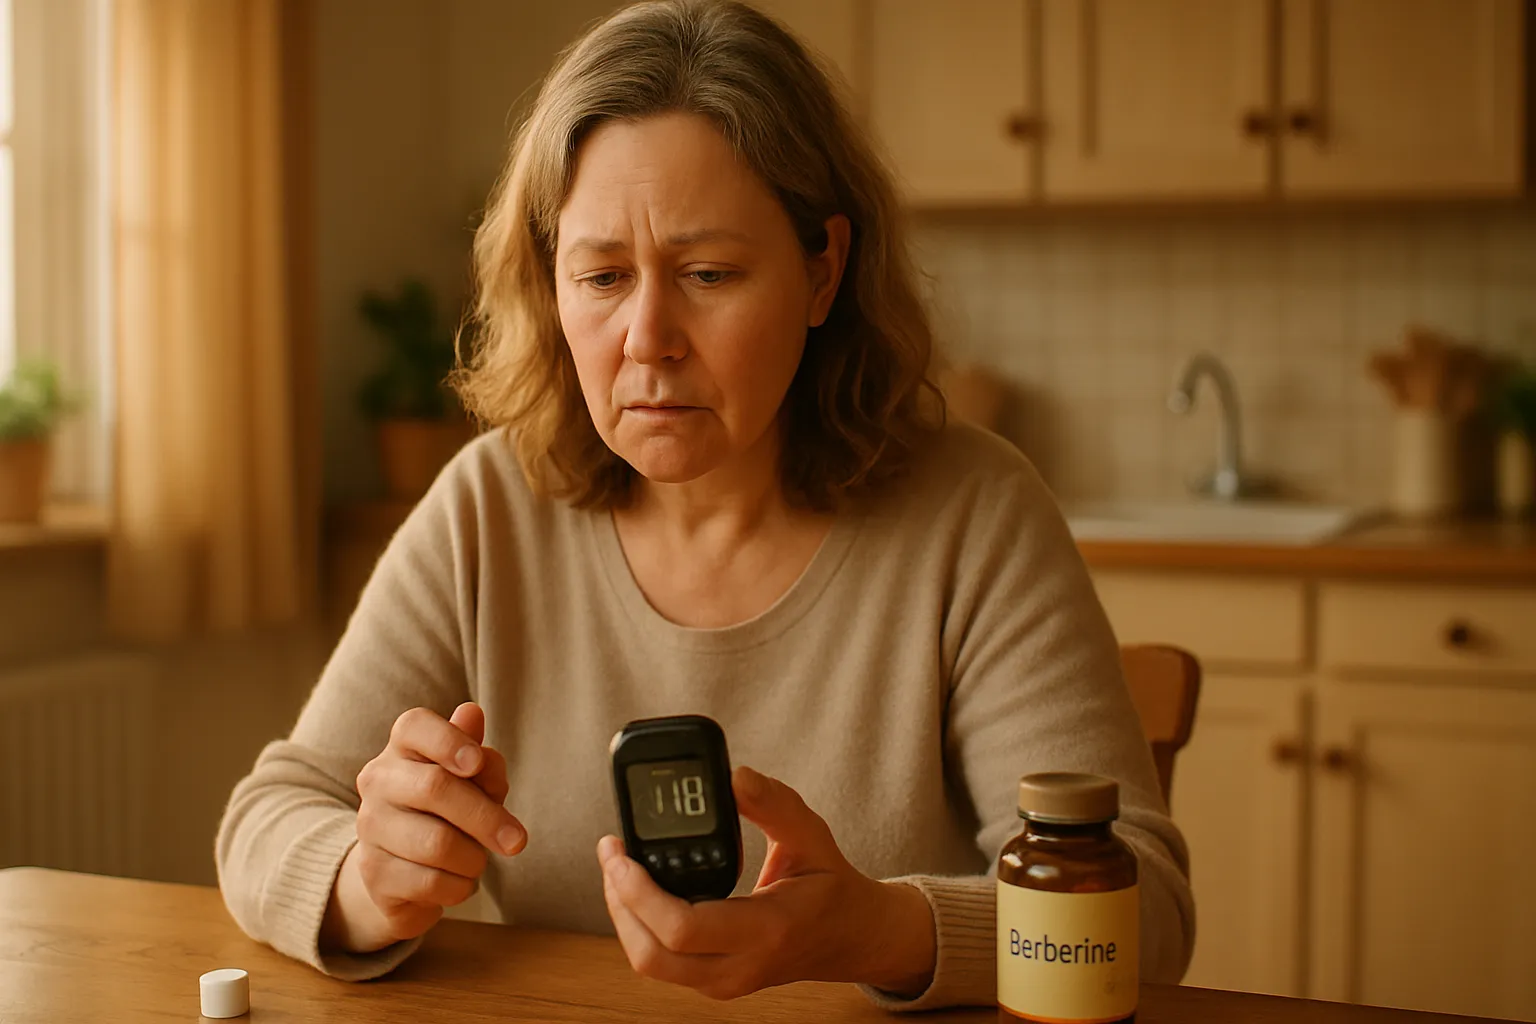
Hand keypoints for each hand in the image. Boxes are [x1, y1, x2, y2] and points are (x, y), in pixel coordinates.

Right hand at [321, 702, 523, 953]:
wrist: (404, 869)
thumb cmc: (451, 810)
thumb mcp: (474, 782)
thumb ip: (480, 756)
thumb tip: (472, 713)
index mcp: (403, 747)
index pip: (414, 726)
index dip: (448, 741)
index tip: (477, 762)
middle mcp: (378, 780)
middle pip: (435, 787)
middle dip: (486, 816)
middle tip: (518, 841)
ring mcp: (370, 827)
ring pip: (436, 843)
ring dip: (474, 858)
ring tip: (478, 861)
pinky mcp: (373, 873)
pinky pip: (429, 883)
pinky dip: (459, 886)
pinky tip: (460, 882)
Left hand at [596, 766, 936, 1000]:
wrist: (852, 937)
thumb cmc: (830, 884)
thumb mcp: (813, 835)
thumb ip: (774, 804)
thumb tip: (734, 777)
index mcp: (768, 931)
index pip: (683, 928)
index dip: (639, 892)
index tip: (620, 851)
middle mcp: (740, 967)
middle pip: (651, 954)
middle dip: (618, 901)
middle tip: (611, 852)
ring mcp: (724, 981)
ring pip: (649, 962)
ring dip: (623, 914)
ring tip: (618, 866)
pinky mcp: (712, 980)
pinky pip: (661, 961)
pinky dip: (639, 925)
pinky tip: (638, 887)